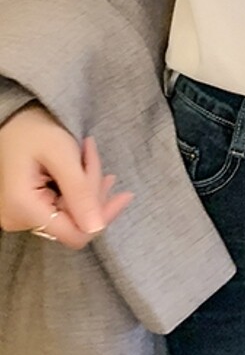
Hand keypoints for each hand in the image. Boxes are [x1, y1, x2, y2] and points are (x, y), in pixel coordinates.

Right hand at [0, 103, 132, 248]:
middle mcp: (17, 220)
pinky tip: (82, 168)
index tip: (124, 194)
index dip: (102, 217)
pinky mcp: (26, 210)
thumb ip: (79, 191)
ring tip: (89, 157)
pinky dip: (76, 190)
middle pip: (74, 222)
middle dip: (94, 194)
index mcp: (23, 208)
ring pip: (70, 215)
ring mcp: (20, 216)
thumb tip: (97, 227)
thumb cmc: (34, 130)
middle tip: (95, 159)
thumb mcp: (61, 154)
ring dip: (87, 189)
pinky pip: (60, 208)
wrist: (11, 121)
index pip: (74, 234)